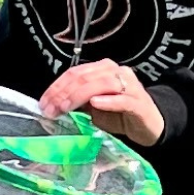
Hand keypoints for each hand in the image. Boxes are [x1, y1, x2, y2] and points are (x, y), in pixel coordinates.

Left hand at [38, 59, 162, 145]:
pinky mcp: (138, 102)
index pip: (75, 73)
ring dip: (79, 96)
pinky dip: (107, 101)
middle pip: (84, 76)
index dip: (56, 87)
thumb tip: (54, 103)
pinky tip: (95, 104)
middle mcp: (116, 72)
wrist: (150, 125)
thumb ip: (78, 101)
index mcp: (102, 69)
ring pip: (100, 84)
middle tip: (50, 109)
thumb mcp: (93, 107)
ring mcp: (129, 85)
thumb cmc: (120, 115)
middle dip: (63, 93)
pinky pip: (122, 98)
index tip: (43, 103)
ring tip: (65, 107)